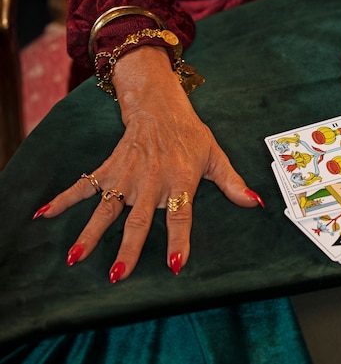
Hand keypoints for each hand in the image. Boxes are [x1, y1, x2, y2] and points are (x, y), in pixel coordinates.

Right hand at [33, 46, 263, 281]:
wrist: (160, 107)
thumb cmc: (191, 135)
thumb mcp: (215, 157)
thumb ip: (232, 183)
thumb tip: (255, 203)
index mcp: (179, 181)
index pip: (180, 217)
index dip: (178, 241)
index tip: (175, 265)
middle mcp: (151, 182)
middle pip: (138, 221)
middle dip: (127, 248)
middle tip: (117, 275)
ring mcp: (126, 177)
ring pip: (106, 209)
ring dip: (90, 233)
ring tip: (75, 257)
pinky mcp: (109, 169)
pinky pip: (83, 186)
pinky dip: (63, 199)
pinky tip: (43, 214)